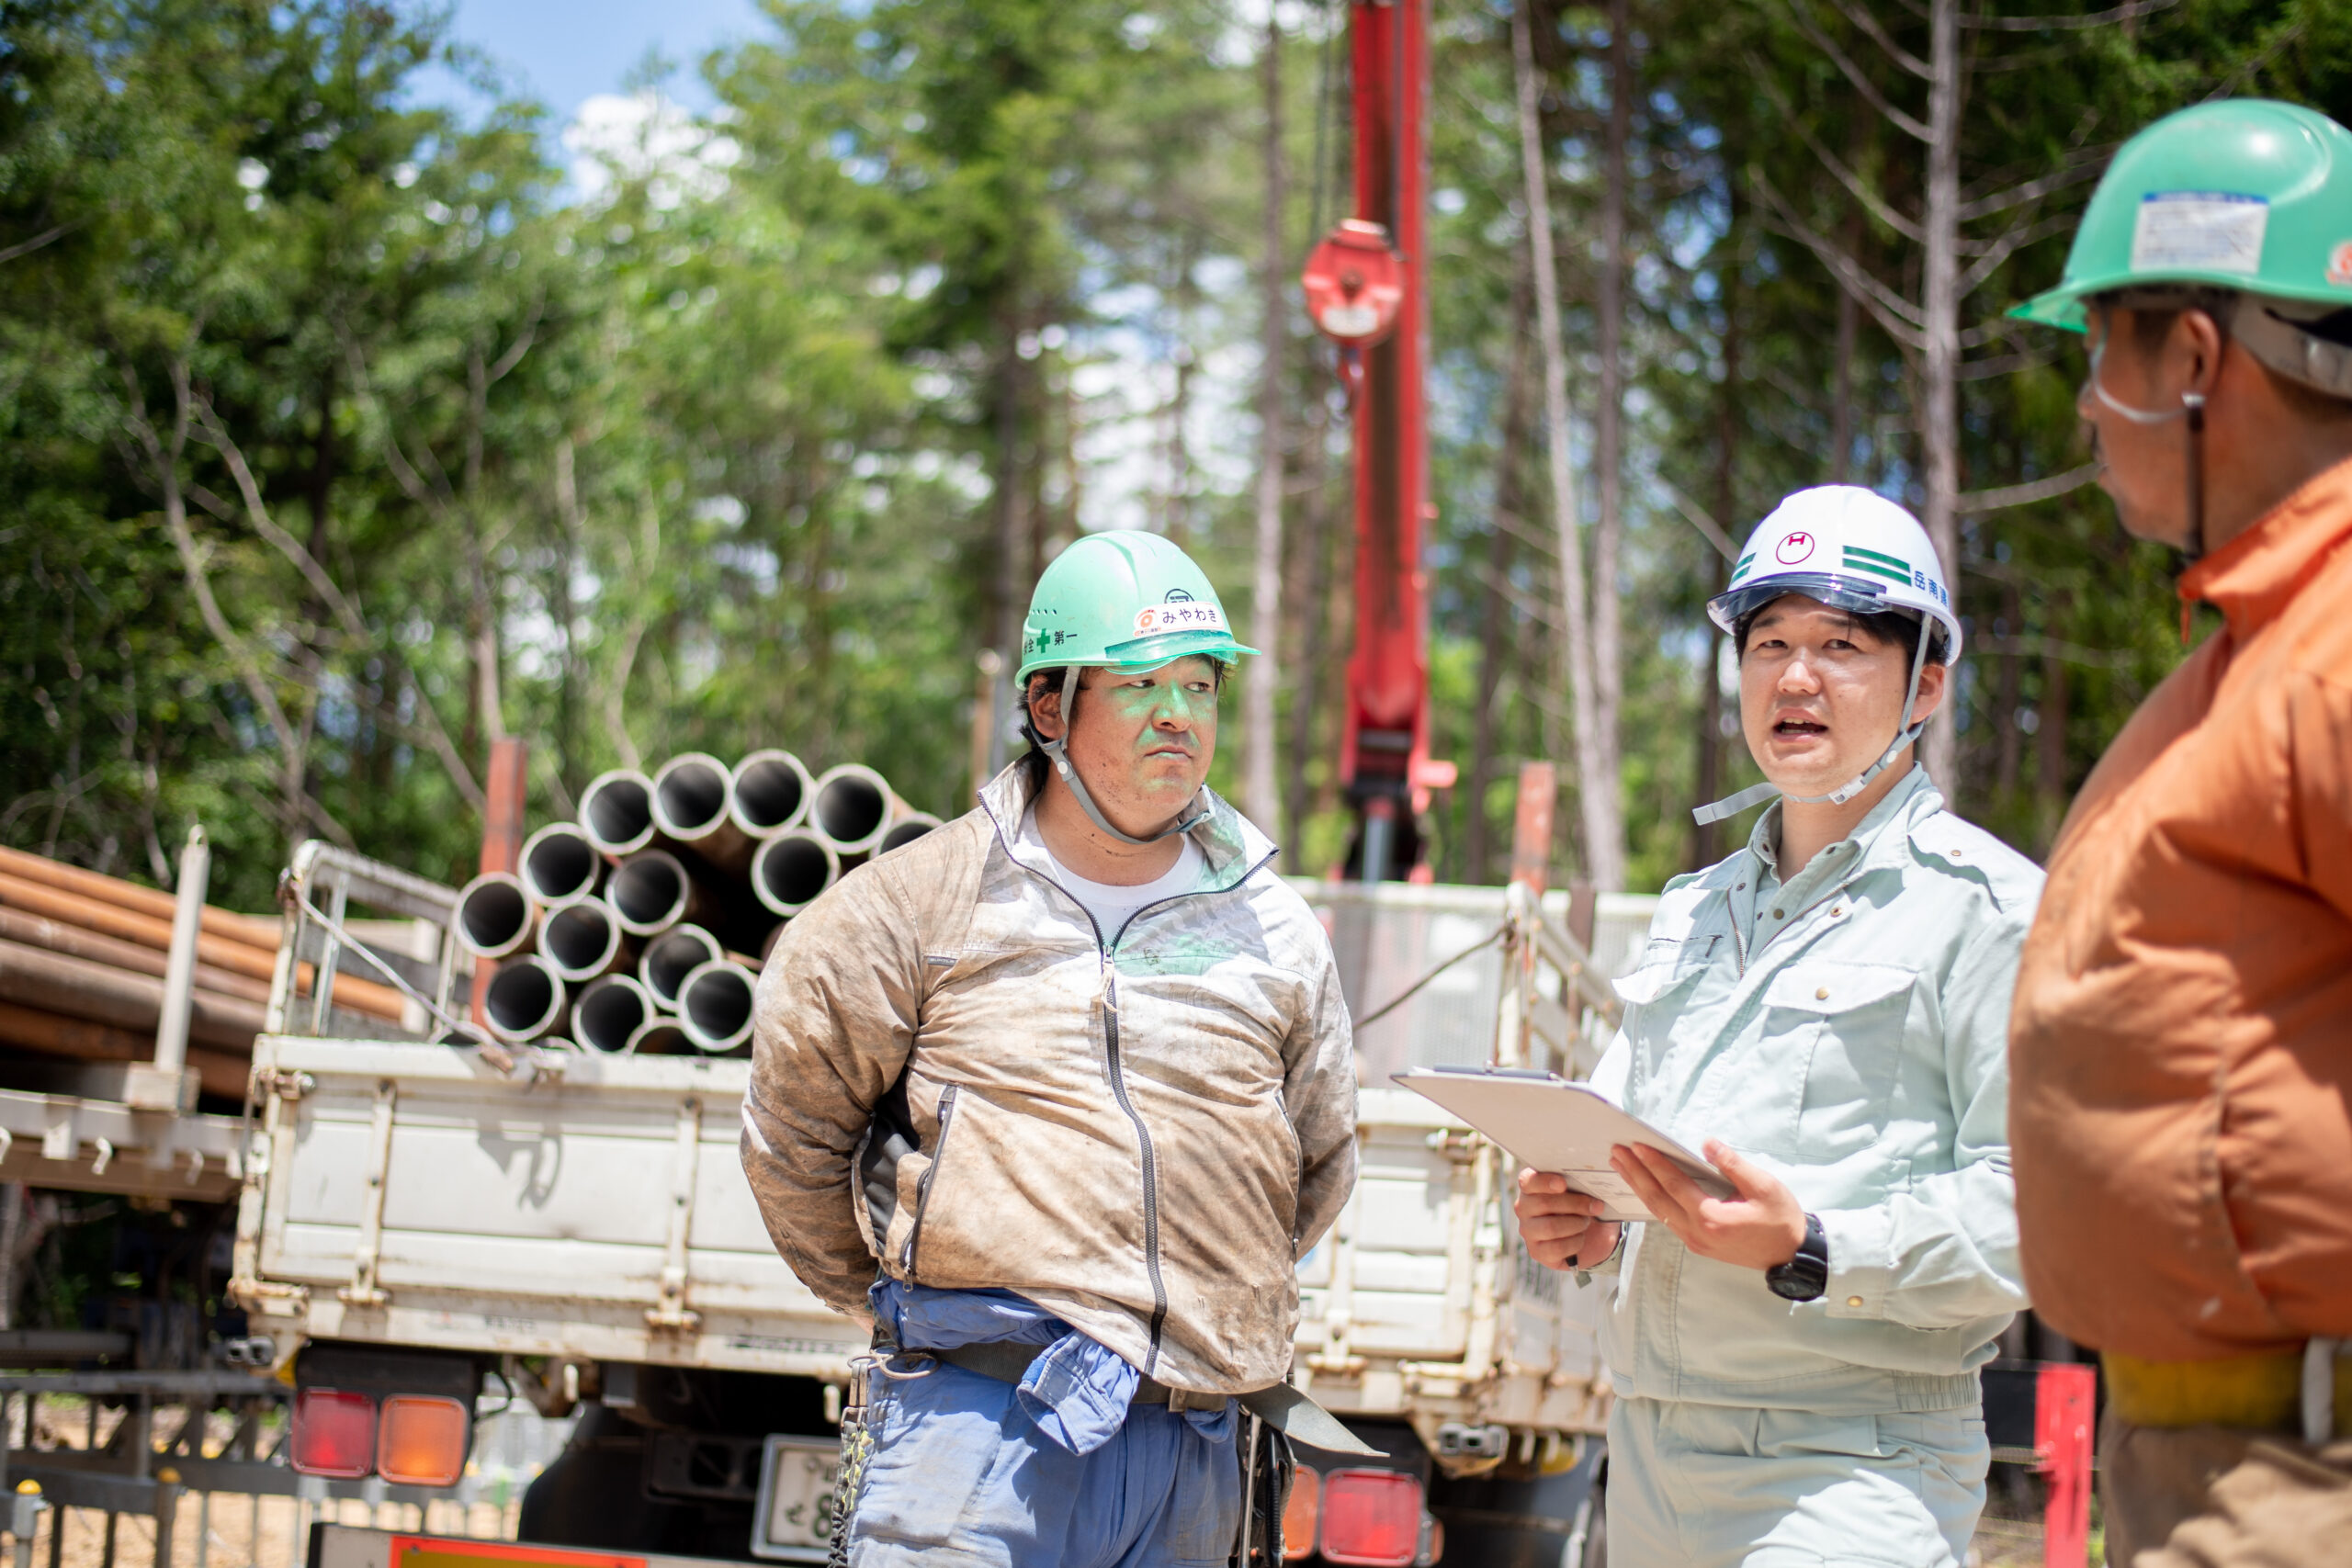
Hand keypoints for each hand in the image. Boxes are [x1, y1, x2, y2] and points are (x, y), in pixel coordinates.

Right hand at [1514, 1167, 1622, 1271]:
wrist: (1593, 1237)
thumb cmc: (1584, 1207)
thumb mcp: (1585, 1191)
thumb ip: (1582, 1183)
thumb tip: (1595, 1179)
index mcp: (1531, 1186)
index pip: (1528, 1180)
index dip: (1544, 1181)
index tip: (1563, 1184)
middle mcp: (1524, 1207)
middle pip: (1544, 1203)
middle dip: (1575, 1204)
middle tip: (1596, 1206)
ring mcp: (1528, 1231)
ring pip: (1550, 1227)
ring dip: (1576, 1224)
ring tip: (1586, 1222)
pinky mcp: (1537, 1252)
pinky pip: (1557, 1247)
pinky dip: (1575, 1242)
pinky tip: (1581, 1238)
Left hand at [1610, 1140, 1804, 1272]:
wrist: (1791, 1255)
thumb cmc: (1781, 1218)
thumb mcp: (1764, 1186)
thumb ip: (1733, 1164)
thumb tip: (1707, 1143)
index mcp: (1712, 1217)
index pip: (1674, 1185)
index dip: (1654, 1164)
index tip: (1636, 1146)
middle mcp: (1697, 1232)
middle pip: (1657, 1199)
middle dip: (1635, 1174)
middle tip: (1616, 1152)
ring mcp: (1695, 1241)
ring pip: (1658, 1212)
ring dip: (1639, 1187)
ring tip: (1622, 1166)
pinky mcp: (1698, 1245)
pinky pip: (1667, 1220)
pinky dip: (1653, 1201)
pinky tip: (1644, 1188)